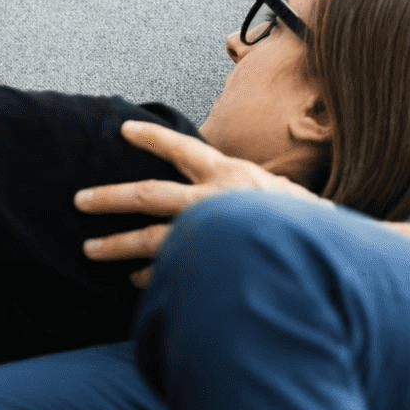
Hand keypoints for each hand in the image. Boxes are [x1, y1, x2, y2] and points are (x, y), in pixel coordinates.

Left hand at [75, 121, 326, 281]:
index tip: (123, 129)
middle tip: (80, 200)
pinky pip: (169, 271)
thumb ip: (241, 193)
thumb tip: (216, 198)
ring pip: (151, 239)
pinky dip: (151, 276)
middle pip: (148, 195)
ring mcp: (210, 236)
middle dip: (110, 198)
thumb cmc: (306, 226)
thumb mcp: (276, 194)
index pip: (182, 149)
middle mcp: (214, 201)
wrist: (329, 256)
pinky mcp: (210, 266)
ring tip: (90, 250)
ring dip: (117, 245)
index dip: (151, 138)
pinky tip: (136, 280)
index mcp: (230, 175)